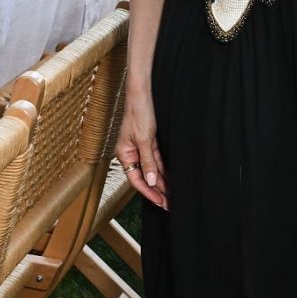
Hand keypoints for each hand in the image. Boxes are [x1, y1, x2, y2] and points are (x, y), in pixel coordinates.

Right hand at [116, 80, 168, 209]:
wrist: (143, 93)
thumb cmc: (139, 112)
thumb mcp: (144, 138)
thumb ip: (148, 161)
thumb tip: (152, 181)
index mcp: (124, 153)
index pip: (136, 179)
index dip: (149, 192)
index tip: (161, 202)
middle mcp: (131, 153)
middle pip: (144, 176)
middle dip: (157, 191)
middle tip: (169, 204)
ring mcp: (140, 148)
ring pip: (152, 170)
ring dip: (162, 183)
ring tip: (172, 196)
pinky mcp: (150, 142)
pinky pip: (157, 160)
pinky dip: (164, 170)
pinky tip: (171, 180)